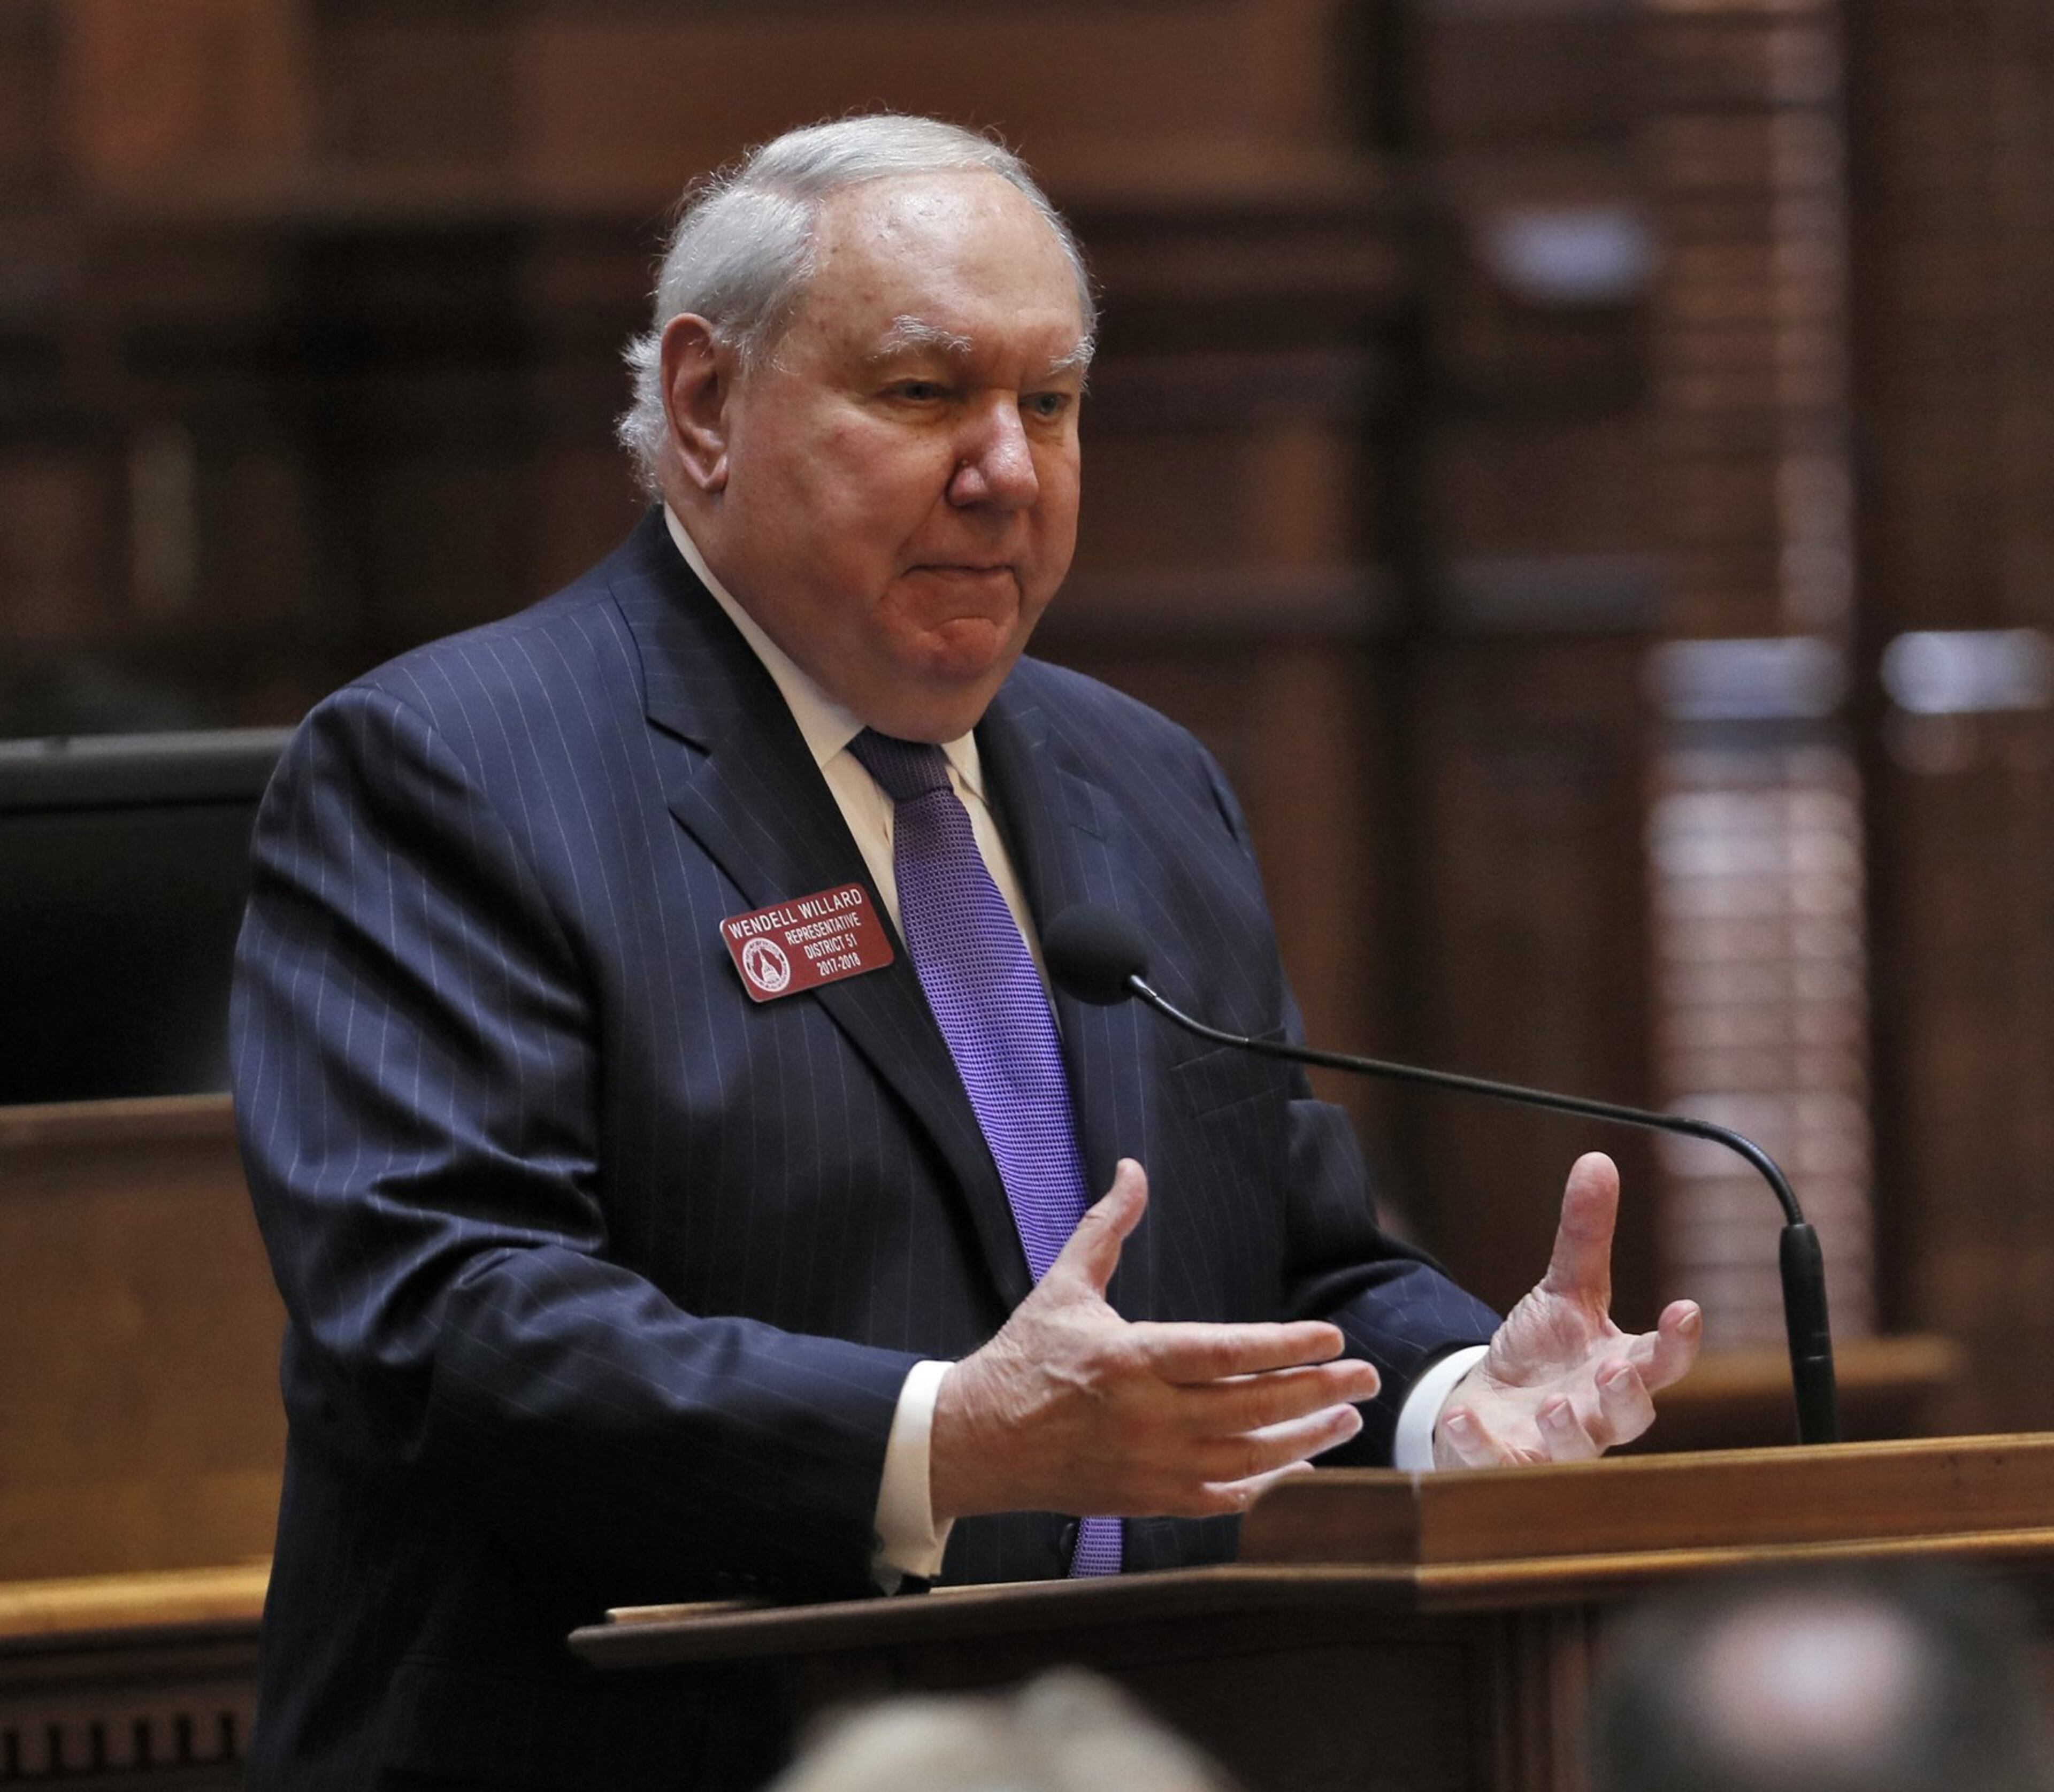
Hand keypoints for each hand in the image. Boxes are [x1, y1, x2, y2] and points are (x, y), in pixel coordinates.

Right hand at [930, 1159, 1381, 1521]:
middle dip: (1318, 1392)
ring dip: (1305, 1440)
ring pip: (1247, 1459)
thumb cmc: (1024, 1358)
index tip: (1332, 1338)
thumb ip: (1106, 1228)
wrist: (977, 1442)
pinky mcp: (1148, 1499)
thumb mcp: (1062, 1285)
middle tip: (1365, 1379)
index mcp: (1129, 1358)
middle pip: (1252, 1407)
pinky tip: (1303, 1470)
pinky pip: (1223, 1500)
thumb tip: (1132, 1169)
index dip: (1286, 1346)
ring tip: (1346, 1420)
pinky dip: (1268, 1488)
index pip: (1226, 1353)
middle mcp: (1147, 1416)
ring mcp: (1151, 1465)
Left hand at [1434, 1151, 1700, 1468]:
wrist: (1492, 1406)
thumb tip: (1598, 1161)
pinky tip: (1463, 1416)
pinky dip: (1480, 1444)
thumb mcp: (1563, 1291)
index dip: (1677, 1341)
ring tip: (1555, 1405)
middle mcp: (1595, 1414)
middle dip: (1627, 1396)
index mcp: (1618, 1369)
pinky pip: (1495, 1463)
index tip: (1686, 1309)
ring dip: (1566, 1433)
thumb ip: (1584, 1236)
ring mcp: (1553, 1447)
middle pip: (1630, 1417)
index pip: (1662, 1360)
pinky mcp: (1505, 1464)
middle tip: (1618, 1370)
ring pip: (1573, 1453)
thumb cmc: (1543, 1354)